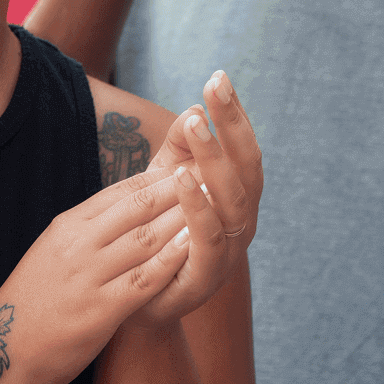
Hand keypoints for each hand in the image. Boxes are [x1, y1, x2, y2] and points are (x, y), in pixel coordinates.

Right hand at [0, 165, 192, 383]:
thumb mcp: (54, 252)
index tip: (188, 166)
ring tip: (214, 205)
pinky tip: (195, 248)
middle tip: (212, 174)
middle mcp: (78, 244)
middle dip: (178, 190)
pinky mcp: (99, 311)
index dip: (159, 177)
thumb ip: (88, 231)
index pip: (121, 191)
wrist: (1, 351)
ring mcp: (88, 277)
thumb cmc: (33, 302)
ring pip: (145, 238)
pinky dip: (172, 261)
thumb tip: (126, 209)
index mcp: (68, 226)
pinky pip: (143, 280)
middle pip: (138, 207)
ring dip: (183, 220)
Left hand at [132, 72, 262, 325]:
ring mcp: (230, 251)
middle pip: (246, 167)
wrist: (137, 306)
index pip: (242, 148)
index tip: (218, 77)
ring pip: (232, 200)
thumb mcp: (163, 188)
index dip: (234, 114)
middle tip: (214, 88)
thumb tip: (194, 111)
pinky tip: (182, 180)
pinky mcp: (207, 278)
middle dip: (231, 125)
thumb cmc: (154, 239)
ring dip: (215, 160)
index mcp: (235, 198)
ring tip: (197, 126)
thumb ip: (178, 153)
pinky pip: (209, 240)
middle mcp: (242, 222)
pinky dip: (199, 208)